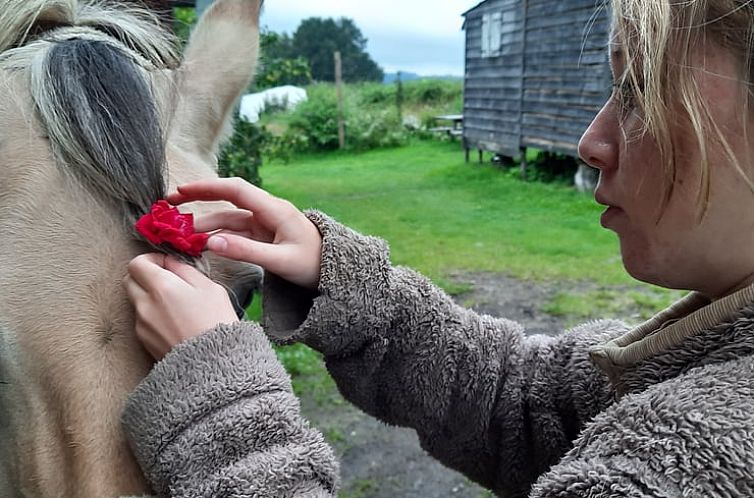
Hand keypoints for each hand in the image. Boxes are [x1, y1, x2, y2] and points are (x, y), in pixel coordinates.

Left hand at [125, 253, 238, 359]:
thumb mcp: (210, 287)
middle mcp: (145, 304)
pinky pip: (142, 319)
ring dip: (149, 297)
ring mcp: (141, 324)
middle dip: (146, 276)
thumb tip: (170, 263)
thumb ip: (185, 270)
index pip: (137, 263)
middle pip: (130, 280)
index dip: (151, 260)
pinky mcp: (143, 341)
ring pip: (136, 300)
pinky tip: (174, 322)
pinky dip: (152, 315)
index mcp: (161, 286)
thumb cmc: (217, 322)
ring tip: (175, 306)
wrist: (213, 363)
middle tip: (168, 282)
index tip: (166, 264)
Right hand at [167, 177, 322, 289]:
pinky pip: (236, 231)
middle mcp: (267, 211)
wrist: (335, 270)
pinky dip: (218, 236)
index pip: (235, 189)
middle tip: (170, 206)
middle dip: (199, 200)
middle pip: (227, 200)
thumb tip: (211, 243)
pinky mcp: (264, 235)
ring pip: (229, 218)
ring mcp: (265, 223)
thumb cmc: (313, 263)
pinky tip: (202, 244)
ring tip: (182, 235)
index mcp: (274, 209)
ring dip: (206, 224)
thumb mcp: (280, 260)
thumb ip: (246, 251)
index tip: (180, 191)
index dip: (206, 188)